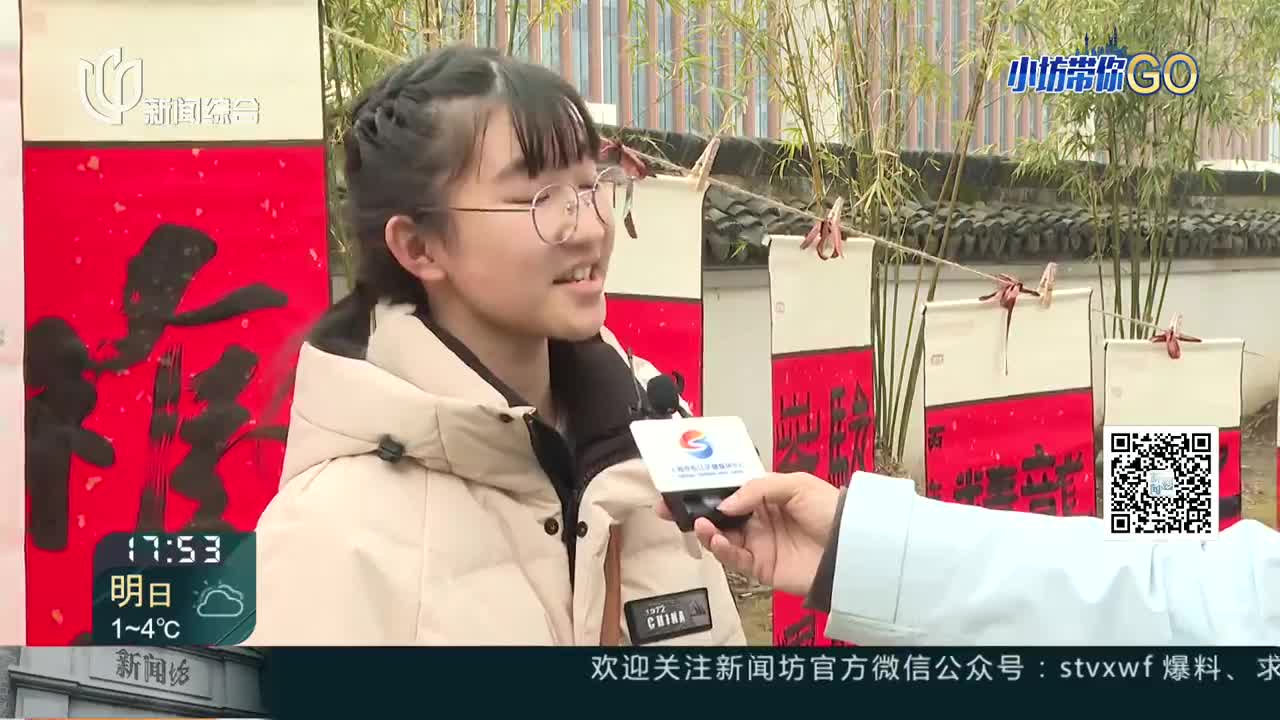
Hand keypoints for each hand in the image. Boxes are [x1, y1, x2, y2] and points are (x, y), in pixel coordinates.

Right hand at [656, 472, 840, 596]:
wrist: (852, 548)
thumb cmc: (830, 510)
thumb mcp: (795, 484)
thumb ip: (757, 489)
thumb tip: (725, 503)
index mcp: (765, 496)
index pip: (728, 490)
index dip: (704, 489)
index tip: (680, 486)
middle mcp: (758, 519)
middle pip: (717, 515)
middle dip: (692, 511)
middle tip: (668, 508)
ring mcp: (758, 544)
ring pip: (721, 537)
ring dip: (706, 530)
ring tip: (700, 524)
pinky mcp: (761, 567)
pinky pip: (734, 559)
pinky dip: (721, 549)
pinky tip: (716, 539)